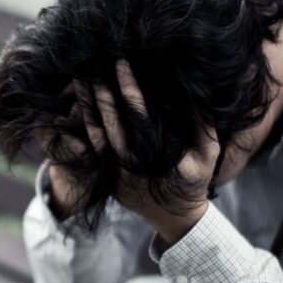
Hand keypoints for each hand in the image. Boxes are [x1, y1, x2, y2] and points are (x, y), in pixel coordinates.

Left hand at [43, 59, 220, 244]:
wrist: (175, 218)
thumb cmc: (193, 183)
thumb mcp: (207, 155)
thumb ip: (203, 127)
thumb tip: (198, 95)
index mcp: (153, 155)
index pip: (137, 114)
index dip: (129, 87)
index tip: (121, 64)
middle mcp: (129, 164)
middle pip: (110, 122)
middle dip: (101, 94)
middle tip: (91, 69)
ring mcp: (114, 173)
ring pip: (95, 136)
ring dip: (86, 109)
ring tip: (79, 83)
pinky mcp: (106, 178)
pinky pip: (91, 150)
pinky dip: (82, 130)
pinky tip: (75, 110)